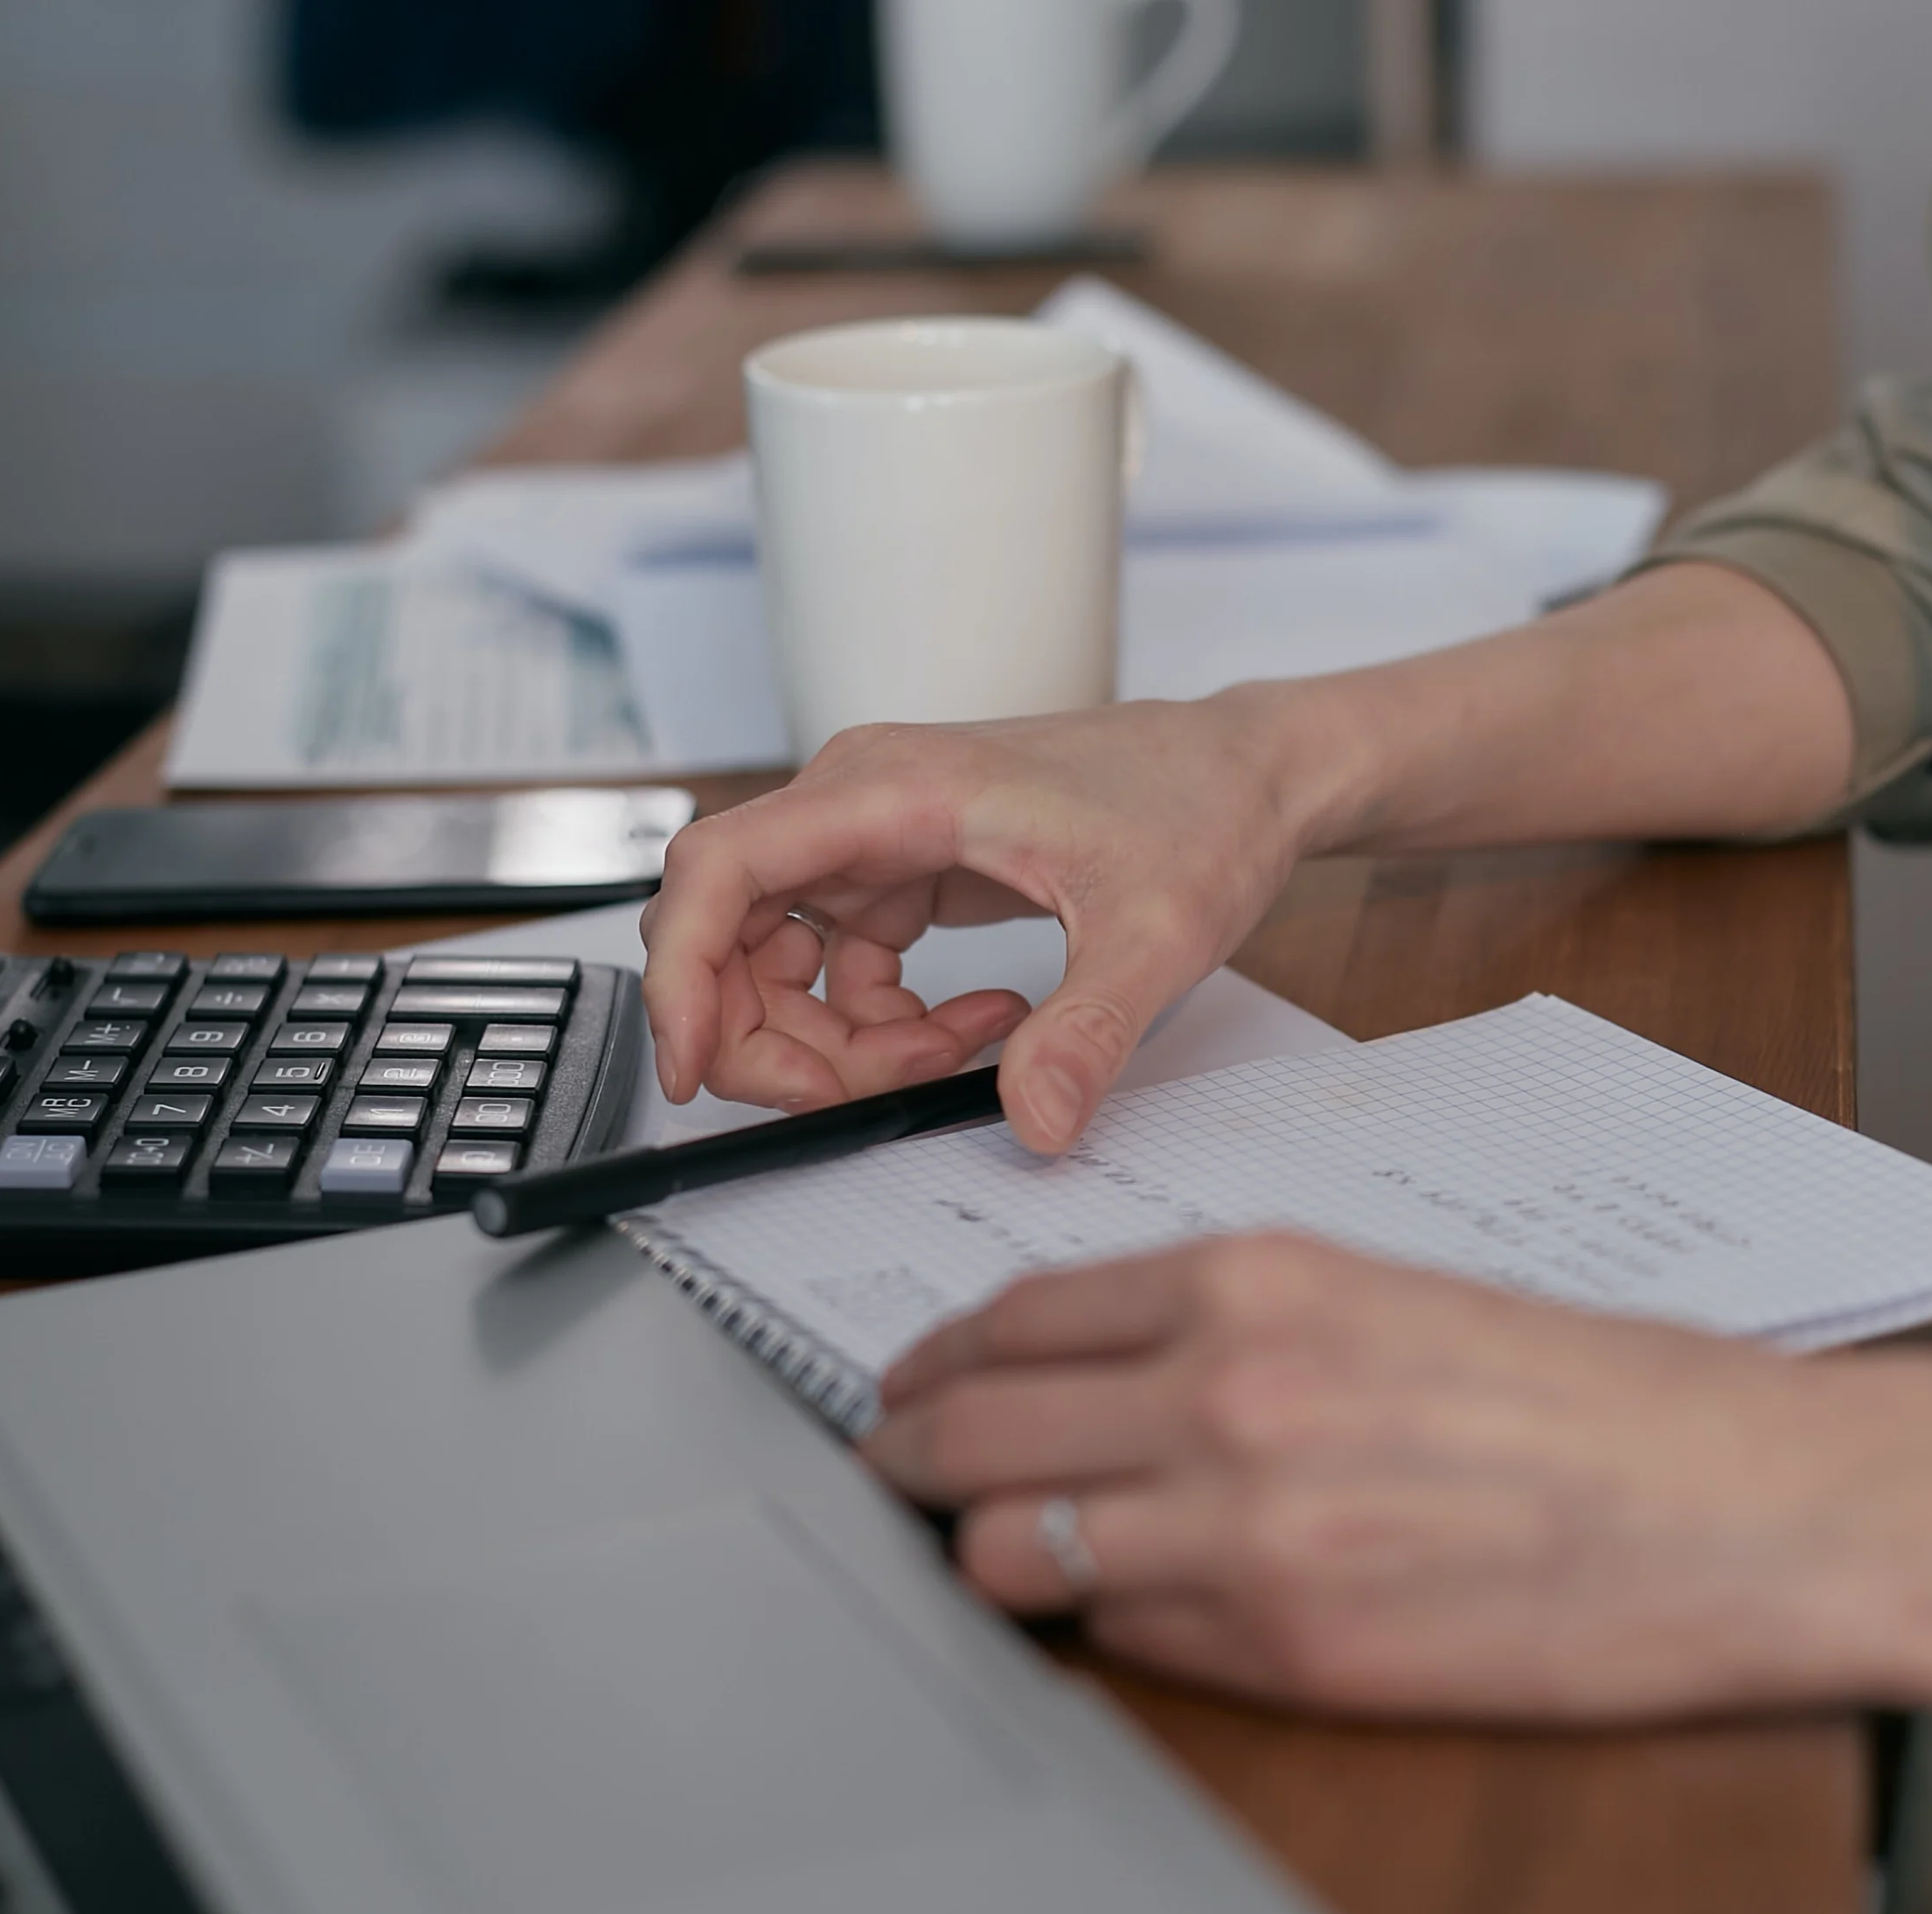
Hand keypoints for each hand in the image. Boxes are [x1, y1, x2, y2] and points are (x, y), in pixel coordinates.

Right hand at [637, 690, 1327, 1150]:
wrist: (1249, 773)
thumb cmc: (1201, 807)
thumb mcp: (1157, 932)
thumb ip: (1089, 1031)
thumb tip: (1035, 1122)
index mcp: (890, 787)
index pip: (721, 869)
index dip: (681, 974)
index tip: (692, 1069)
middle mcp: (861, 803)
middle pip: (732, 931)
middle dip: (770, 1038)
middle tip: (850, 1100)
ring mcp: (878, 840)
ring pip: (782, 962)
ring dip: (838, 1041)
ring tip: (954, 1057)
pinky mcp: (905, 874)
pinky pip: (844, 970)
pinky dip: (885, 1025)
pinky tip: (979, 1029)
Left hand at [861, 1233, 1905, 1720]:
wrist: (1747, 1506)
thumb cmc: (1603, 1400)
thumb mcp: (1396, 1301)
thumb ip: (1240, 1331)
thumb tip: (1108, 1376)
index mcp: (1258, 1283)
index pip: (1014, 1320)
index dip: (934, 1365)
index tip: (908, 1390)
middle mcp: (1227, 1393)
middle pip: (969, 1431)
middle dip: (910, 1461)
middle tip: (893, 1481)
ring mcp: (1245, 1532)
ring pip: (1012, 1550)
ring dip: (990, 1559)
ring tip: (996, 1562)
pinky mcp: (1288, 1653)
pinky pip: (1128, 1644)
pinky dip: (1111, 1632)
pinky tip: (1137, 1617)